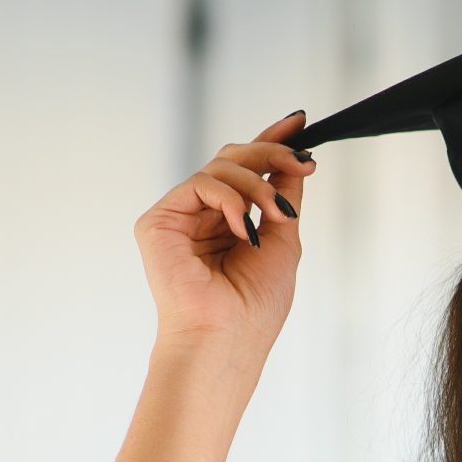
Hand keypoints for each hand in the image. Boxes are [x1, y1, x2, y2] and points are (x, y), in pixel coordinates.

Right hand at [134, 110, 315, 353]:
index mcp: (230, 223)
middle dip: (272, 154)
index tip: (300, 121)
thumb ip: (284, 197)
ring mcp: (179, 217)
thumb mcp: (284, 241)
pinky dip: (231, 199)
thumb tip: (296, 159)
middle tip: (303, 160)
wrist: (227, 340)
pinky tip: (245, 228)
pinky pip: (200, 183)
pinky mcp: (158, 222)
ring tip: (277, 215)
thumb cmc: (254, 307)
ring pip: (221, 166)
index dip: (271, 141)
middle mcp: (202, 216)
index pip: (247, 171)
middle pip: (234, 159)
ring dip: (258, 185)